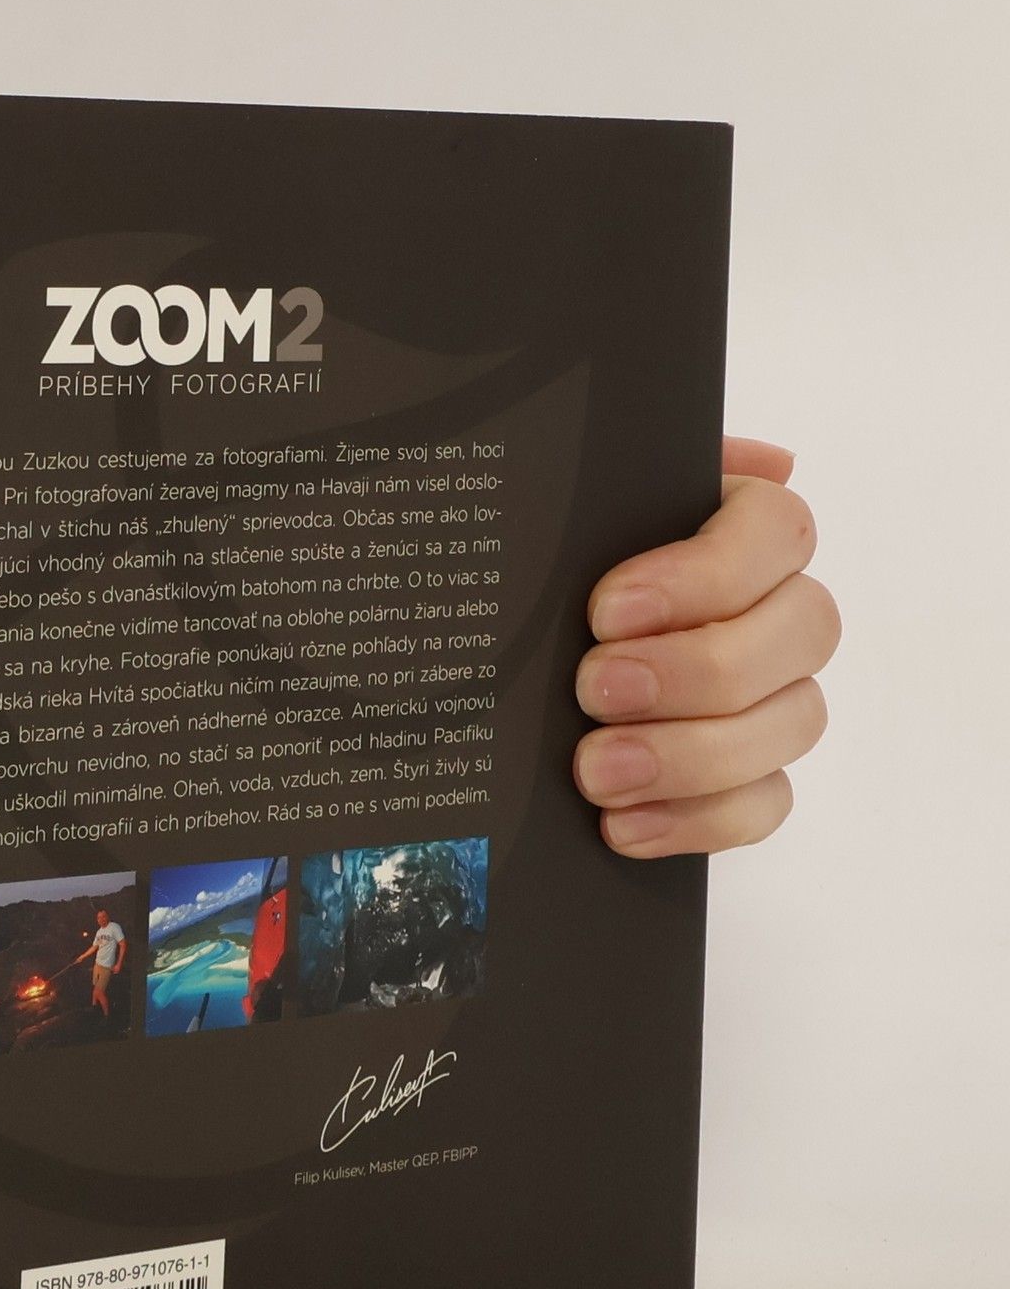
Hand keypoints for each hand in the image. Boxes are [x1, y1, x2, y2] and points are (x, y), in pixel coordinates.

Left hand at [573, 437, 839, 856]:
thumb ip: (629, 479)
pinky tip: (621, 825)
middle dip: (697, 669)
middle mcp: (774, 609)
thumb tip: (765, 463)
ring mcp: (772, 698)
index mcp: (734, 527)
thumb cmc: (532, 581)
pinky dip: (697, 820)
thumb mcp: (555, 519)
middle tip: (594, 689)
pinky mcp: (747, 778)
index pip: (777, 530)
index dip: (705, 573)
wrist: (486, 682)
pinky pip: (765, 804)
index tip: (608, 609)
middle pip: (802, 631)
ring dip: (693, 753)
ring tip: (596, 769)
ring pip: (793, 721)